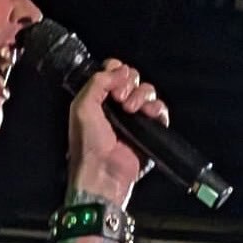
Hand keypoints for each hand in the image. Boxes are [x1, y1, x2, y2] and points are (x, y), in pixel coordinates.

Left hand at [67, 59, 168, 206]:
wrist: (102, 171)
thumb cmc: (87, 144)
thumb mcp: (81, 106)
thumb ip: (97, 81)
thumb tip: (121, 70)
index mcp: (99, 97)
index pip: (113, 70)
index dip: (116, 70)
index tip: (113, 82)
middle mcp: (117, 105)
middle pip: (133, 77)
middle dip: (129, 84)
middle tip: (120, 99)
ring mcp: (134, 117)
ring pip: (147, 91)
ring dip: (141, 96)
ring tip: (131, 110)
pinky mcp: (149, 130)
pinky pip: (160, 110)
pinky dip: (156, 108)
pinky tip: (147, 114)